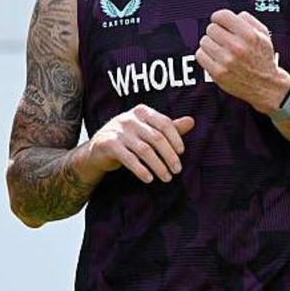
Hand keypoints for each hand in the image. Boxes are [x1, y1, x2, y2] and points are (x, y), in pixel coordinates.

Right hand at [78, 105, 194, 183]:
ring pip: (144, 150)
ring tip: (166, 178)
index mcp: (142, 112)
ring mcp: (118, 131)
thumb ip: (169, 127)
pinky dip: (141, 170)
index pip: (164, 123)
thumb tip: (192, 121)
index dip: (175, 138)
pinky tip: (149, 179)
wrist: (97, 150)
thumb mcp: (148, 131)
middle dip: (169, 156)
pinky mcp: (108, 144)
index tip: (182, 153)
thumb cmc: (129, 139)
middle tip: (177, 170)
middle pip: (156, 138)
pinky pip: (129, 159)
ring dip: (158, 166)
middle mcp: (129, 118)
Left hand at [195, 10, 289, 113]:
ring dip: (210, 44)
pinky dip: (205, 55)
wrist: (265, 85)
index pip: (222, 16)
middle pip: (211, 28)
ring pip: (204, 41)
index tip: (219, 22)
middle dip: (216, 32)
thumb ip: (248, 19)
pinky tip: (214, 58)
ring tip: (219, 49)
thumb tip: (229, 15)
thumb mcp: (263, 34)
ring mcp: (227, 61)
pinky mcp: (218, 73)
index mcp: (249, 35)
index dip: (218, 18)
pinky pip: (200, 55)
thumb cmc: (262, 58)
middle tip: (222, 39)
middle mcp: (237, 47)